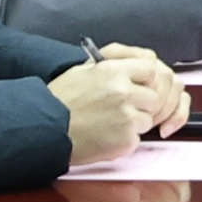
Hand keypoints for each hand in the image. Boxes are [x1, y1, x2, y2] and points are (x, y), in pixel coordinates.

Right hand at [62, 46, 187, 160]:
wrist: (46, 130)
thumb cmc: (60, 101)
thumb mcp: (83, 69)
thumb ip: (115, 61)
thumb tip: (143, 61)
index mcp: (112, 70)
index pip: (152, 67)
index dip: (150, 79)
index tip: (144, 86)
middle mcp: (122, 91)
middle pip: (156, 96)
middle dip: (146, 104)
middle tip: (128, 109)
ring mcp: (126, 116)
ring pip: (149, 119)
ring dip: (136, 123)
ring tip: (109, 122)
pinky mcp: (125, 139)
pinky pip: (138, 139)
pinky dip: (125, 139)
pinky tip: (106, 135)